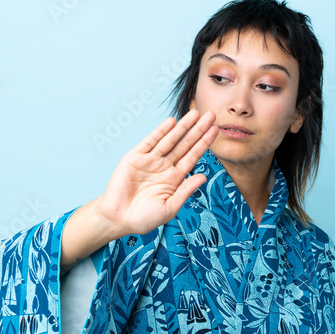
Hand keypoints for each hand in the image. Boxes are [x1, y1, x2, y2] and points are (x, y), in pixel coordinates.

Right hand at [96, 108, 218, 236]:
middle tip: (211, 115)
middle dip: (198, 130)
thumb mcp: (170, 207)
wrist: (118, 219)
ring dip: (182, 127)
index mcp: (175, 179)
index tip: (215, 130)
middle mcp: (164, 167)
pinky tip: (172, 122)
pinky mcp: (135, 158)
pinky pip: (150, 142)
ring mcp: (150, 161)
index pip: (193, 156)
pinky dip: (160, 131)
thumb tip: (203, 177)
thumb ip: (186, 190)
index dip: (204, 143)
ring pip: (170, 140)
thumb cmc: (144, 218)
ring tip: (195, 114)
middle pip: (185, 144)